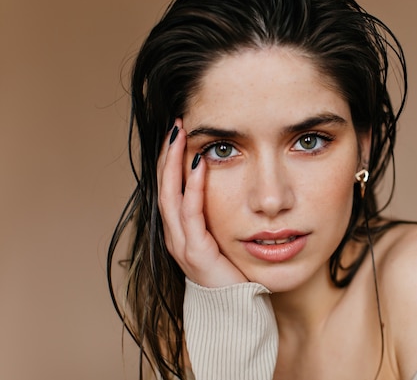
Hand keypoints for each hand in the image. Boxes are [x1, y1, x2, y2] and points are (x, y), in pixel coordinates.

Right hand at [157, 119, 247, 287]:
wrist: (235, 310)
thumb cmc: (233, 273)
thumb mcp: (223, 237)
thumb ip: (217, 215)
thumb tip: (225, 187)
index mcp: (180, 230)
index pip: (169, 187)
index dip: (171, 159)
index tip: (179, 132)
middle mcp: (174, 235)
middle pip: (164, 185)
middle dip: (168, 154)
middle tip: (176, 124)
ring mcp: (181, 244)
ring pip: (171, 194)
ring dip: (175, 162)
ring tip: (181, 135)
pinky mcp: (195, 252)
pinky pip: (190, 213)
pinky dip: (192, 187)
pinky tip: (198, 164)